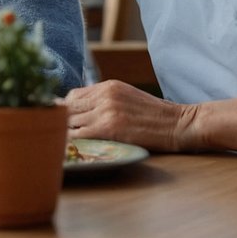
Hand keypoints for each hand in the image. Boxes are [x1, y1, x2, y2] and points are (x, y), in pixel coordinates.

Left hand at [63, 80, 196, 151]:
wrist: (180, 124)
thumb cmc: (156, 116)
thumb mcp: (127, 97)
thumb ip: (104, 100)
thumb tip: (80, 111)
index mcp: (107, 86)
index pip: (72, 96)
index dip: (64, 110)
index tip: (61, 122)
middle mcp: (103, 95)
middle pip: (67, 108)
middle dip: (60, 123)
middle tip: (56, 136)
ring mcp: (105, 111)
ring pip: (70, 122)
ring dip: (63, 134)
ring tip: (61, 144)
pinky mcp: (109, 128)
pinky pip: (79, 135)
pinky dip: (71, 143)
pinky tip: (71, 150)